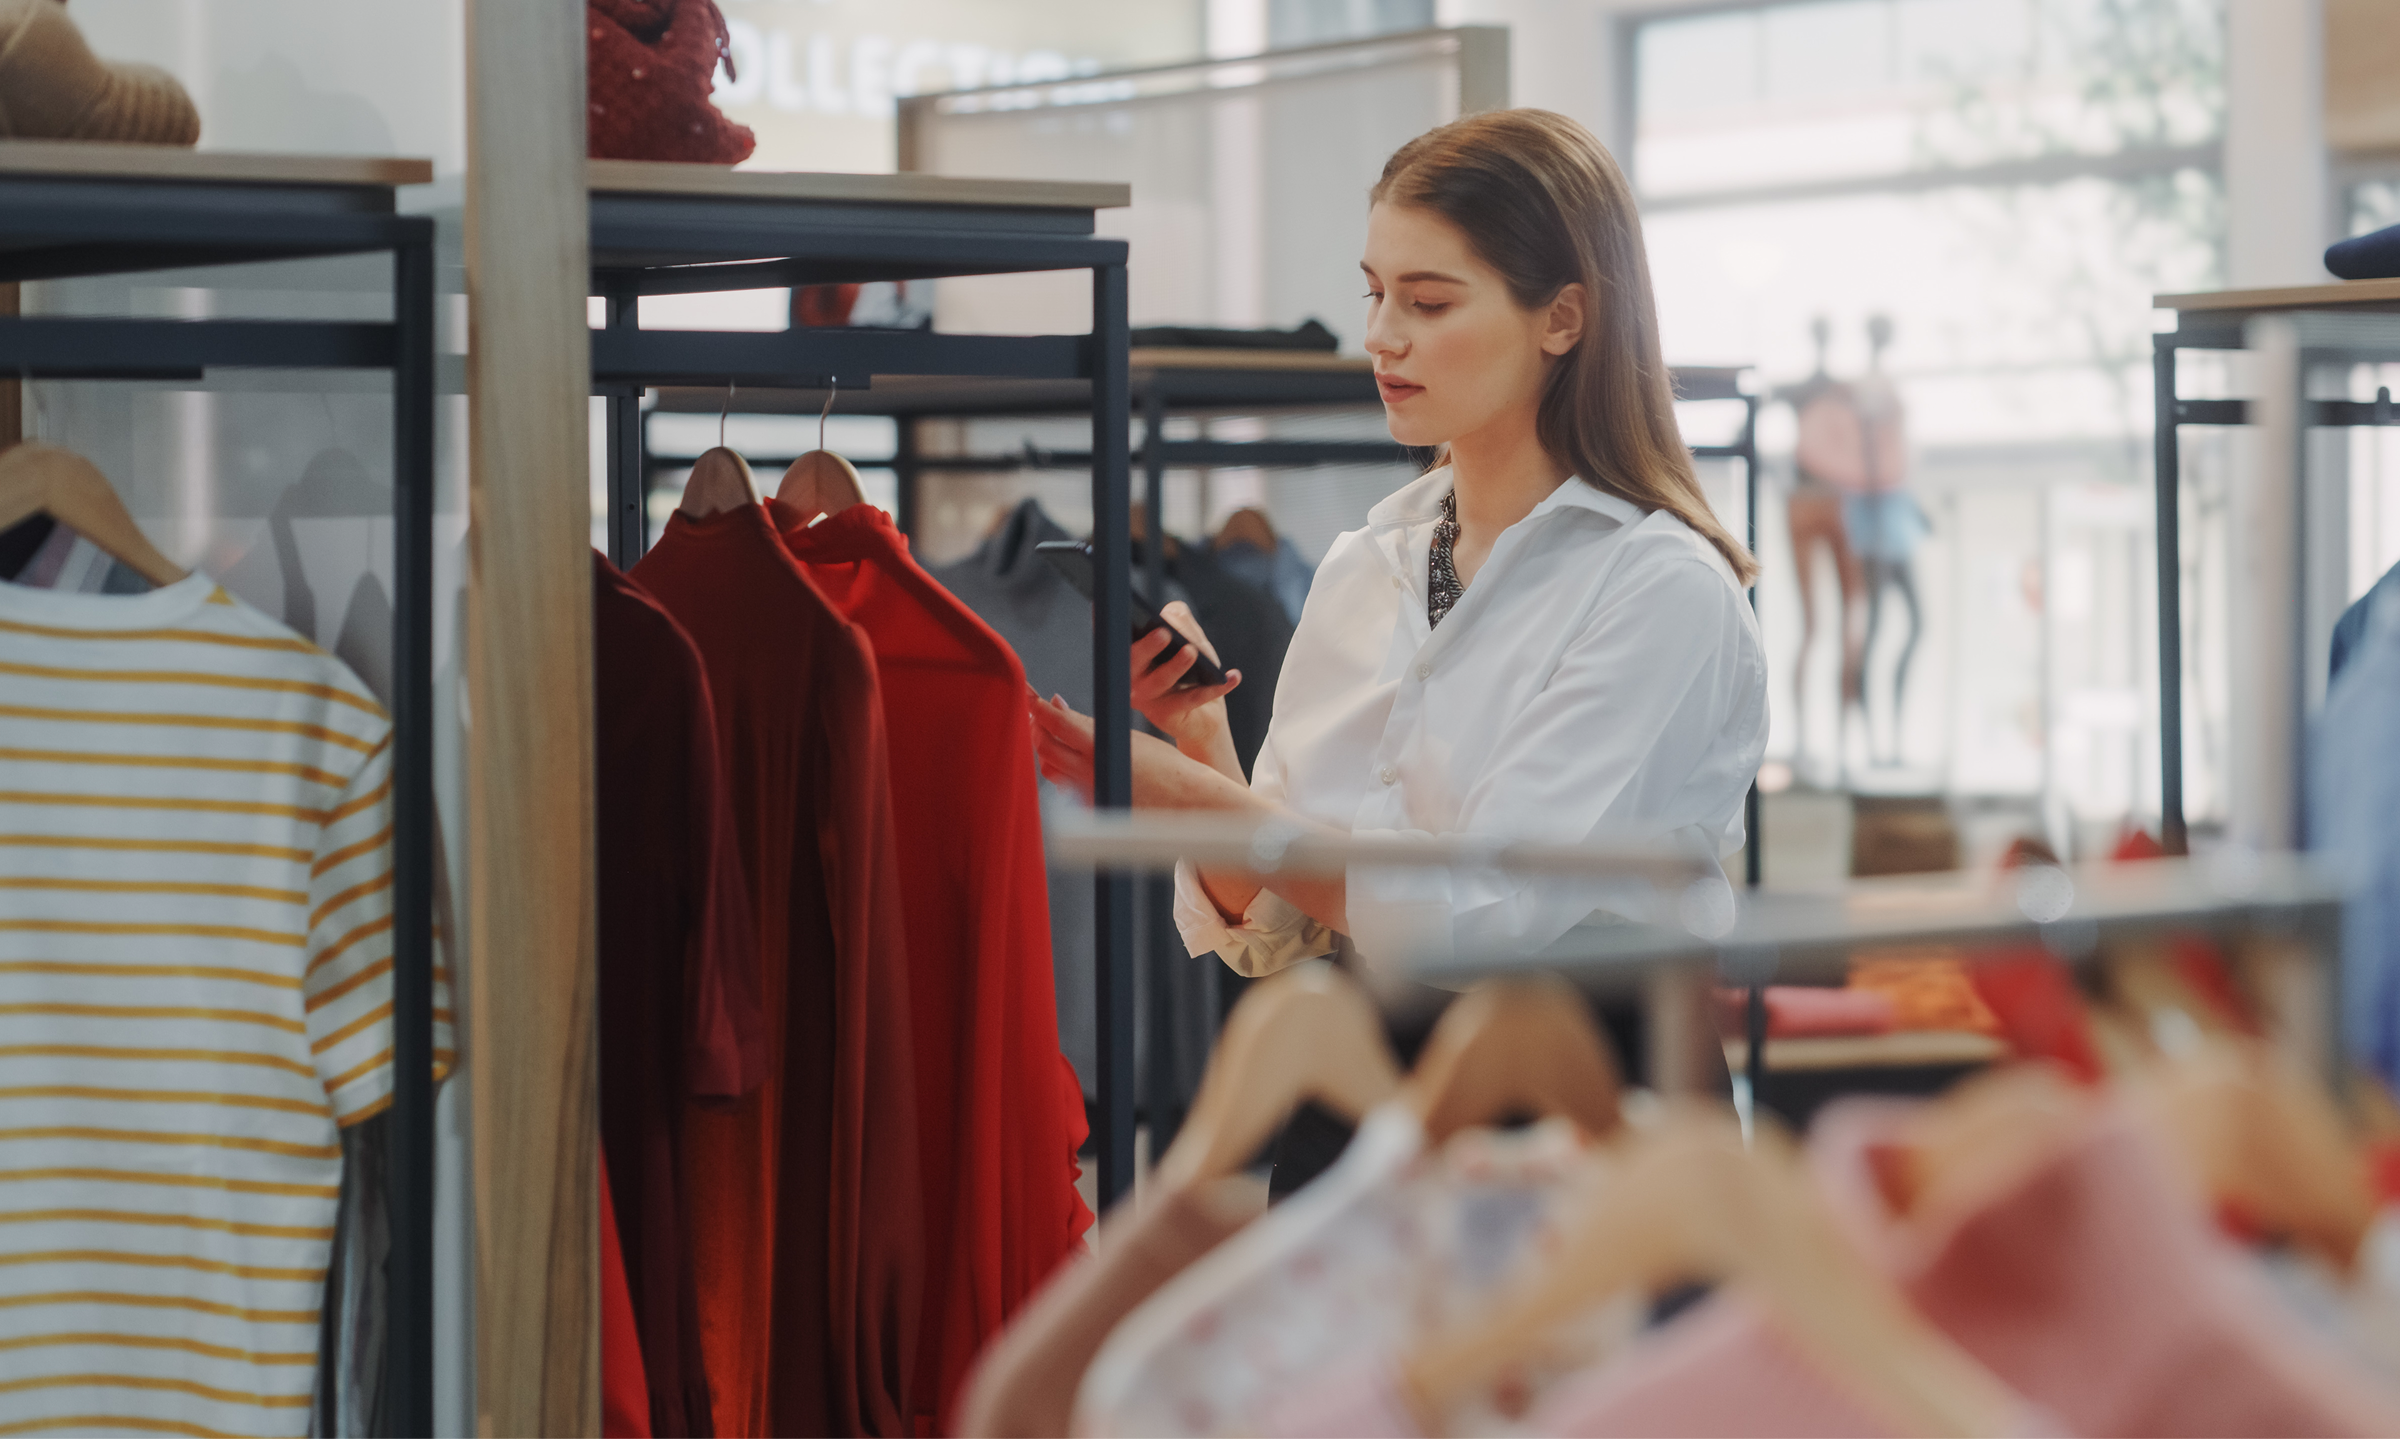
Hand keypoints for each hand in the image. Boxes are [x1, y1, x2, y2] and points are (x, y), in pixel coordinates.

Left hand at [1027, 688, 1253, 811]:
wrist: (1186, 801)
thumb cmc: (1163, 762)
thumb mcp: (1127, 734)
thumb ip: (1088, 722)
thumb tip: (1057, 705)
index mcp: (1101, 747)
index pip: (1057, 723)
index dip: (1037, 707)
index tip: (1028, 694)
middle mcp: (1089, 772)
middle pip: (1045, 746)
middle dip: (1037, 726)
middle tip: (1039, 711)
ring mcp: (1088, 794)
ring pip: (1048, 768)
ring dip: (1046, 748)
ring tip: (1052, 732)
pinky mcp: (1090, 809)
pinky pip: (1062, 787)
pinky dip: (1060, 770)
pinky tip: (1067, 758)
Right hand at [1131, 601, 1240, 747]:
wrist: (1204, 716)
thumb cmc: (1193, 673)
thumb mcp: (1191, 641)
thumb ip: (1181, 622)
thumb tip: (1170, 615)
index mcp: (1131, 655)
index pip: (1117, 638)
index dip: (1113, 626)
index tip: (1120, 611)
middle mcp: (1132, 677)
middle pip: (1134, 660)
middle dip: (1147, 647)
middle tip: (1163, 633)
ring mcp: (1147, 698)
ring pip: (1159, 681)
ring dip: (1176, 666)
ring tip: (1191, 651)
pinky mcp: (1165, 715)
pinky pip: (1191, 699)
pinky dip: (1214, 688)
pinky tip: (1233, 676)